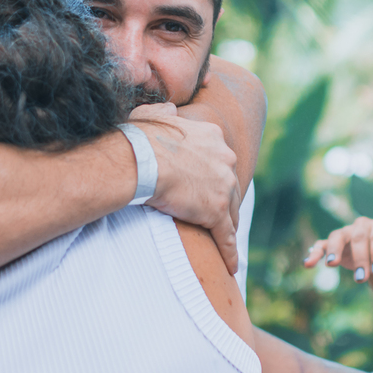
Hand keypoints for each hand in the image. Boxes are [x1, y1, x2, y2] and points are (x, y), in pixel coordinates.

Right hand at [132, 103, 240, 274]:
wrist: (142, 159)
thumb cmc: (141, 138)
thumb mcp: (154, 114)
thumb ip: (165, 112)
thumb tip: (168, 108)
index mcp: (212, 136)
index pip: (219, 159)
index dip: (214, 172)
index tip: (209, 182)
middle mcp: (224, 159)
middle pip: (230, 184)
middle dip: (225, 198)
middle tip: (218, 212)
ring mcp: (223, 186)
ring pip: (232, 210)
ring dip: (228, 225)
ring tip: (224, 238)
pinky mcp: (217, 211)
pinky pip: (226, 235)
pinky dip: (230, 251)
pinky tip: (231, 264)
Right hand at [303, 217, 372, 281]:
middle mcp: (361, 225)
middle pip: (358, 238)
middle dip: (360, 258)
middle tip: (362, 279)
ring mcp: (345, 233)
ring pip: (337, 236)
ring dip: (334, 251)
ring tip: (331, 265)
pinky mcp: (332, 243)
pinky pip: (321, 245)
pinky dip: (314, 253)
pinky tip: (308, 264)